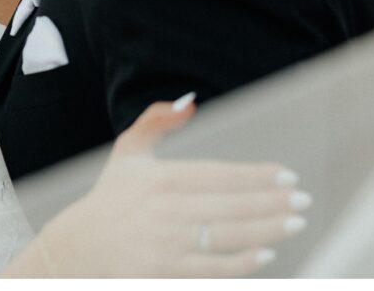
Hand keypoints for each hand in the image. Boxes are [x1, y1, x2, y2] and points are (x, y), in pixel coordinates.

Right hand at [19, 94, 310, 276]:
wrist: (70, 254)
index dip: (257, 176)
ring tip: (294, 223)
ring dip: (265, 230)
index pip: (219, 175)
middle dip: (271, 203)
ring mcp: (163, 245)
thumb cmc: (107, 203)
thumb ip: (156, 122)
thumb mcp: (126, 156)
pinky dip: (240, 264)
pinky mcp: (162, 273)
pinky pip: (210, 270)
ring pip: (226, 237)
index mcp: (159, 179)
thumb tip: (191, 101)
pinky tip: (266, 256)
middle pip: (230, 206)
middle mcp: (163, 211)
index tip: (288, 177)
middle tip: (303, 201)